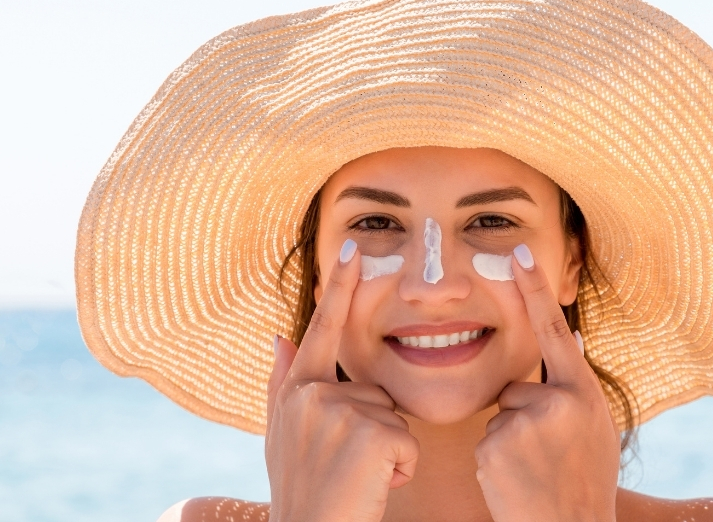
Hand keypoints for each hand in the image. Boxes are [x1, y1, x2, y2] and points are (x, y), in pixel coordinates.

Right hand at [265, 239, 419, 521]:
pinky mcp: (369, 435)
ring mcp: (340, 412)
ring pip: (392, 417)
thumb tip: (280, 335)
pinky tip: (374, 486)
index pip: (323, 328)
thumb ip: (282, 382)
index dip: (338, 288)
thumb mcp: (282, 436)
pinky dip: (401, 470)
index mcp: (297, 390)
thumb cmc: (302, 491)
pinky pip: (406, 443)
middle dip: (374, 429)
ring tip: (358, 478)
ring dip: (387, 451)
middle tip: (346, 467)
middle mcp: (313, 394)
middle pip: (374, 391)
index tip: (352, 247)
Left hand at [475, 244, 619, 521]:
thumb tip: (567, 337)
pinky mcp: (496, 445)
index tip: (518, 252)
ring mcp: (526, 423)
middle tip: (546, 454)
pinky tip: (517, 479)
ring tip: (535, 469)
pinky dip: (496, 458)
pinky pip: (486, 437)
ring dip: (510, 438)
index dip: (535, 289)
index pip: (554, 330)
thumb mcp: (596, 429)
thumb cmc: (584, 481)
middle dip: (523, 414)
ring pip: (501, 413)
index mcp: (584, 394)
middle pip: (517, 386)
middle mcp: (558, 402)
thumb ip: (577, 387)